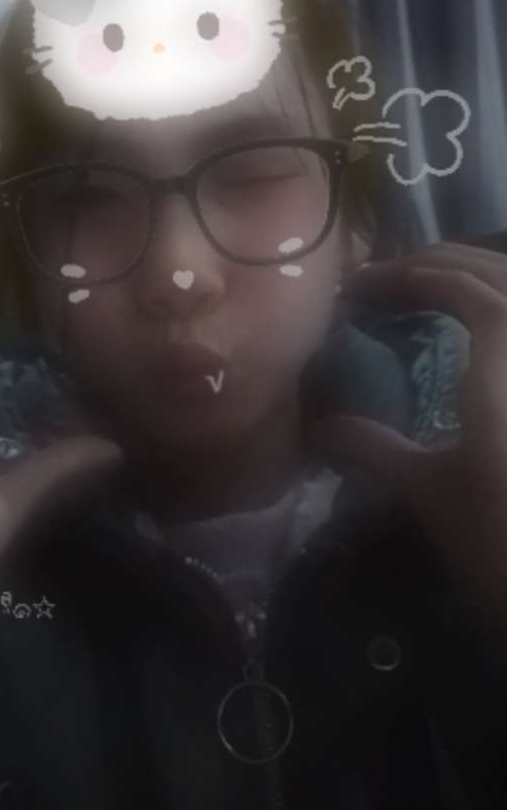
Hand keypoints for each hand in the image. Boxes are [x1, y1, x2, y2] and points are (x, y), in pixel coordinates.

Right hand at [313, 243, 506, 639]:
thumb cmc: (500, 545)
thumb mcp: (430, 494)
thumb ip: (374, 448)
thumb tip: (321, 427)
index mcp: (502, 361)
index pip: (457, 285)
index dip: (405, 276)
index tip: (358, 291)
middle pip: (501, 275)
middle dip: (445, 265)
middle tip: (393, 281)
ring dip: (485, 283)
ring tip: (440, 296)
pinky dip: (504, 323)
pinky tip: (485, 348)